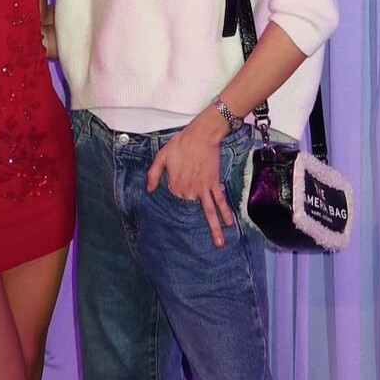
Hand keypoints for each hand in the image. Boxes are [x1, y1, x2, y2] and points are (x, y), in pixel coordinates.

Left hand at [146, 114, 233, 247]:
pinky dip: (225, 212)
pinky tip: (229, 224)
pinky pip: (220, 201)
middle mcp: (190, 190)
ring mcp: (203, 189)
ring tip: (219, 244)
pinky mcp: (214, 184)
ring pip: (209, 212)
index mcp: (176, 185)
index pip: (175, 199)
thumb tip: (150, 190)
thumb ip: (154, 174)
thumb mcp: (161, 156)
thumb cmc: (181, 144)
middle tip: (196, 238)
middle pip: (190, 208)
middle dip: (193, 220)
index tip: (178, 199)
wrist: (201, 135)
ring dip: (214, 229)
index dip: (176, 198)